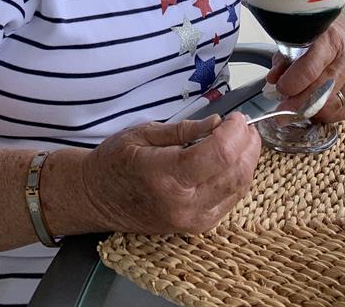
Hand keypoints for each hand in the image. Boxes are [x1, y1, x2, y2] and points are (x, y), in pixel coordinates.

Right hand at [81, 113, 260, 234]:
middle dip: (247, 144)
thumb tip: (217, 123)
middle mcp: (182, 204)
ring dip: (248, 160)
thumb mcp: (144, 132)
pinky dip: (238, 178)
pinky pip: (230, 201)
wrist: (97, 198)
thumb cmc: (115, 161)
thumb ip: (184, 129)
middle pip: (234, 172)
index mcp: (165, 176)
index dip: (235, 132)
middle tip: (243, 124)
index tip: (236, 116)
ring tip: (242, 138)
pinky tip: (233, 160)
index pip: (218, 155)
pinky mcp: (196, 227)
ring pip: (238, 188)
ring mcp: (191, 220)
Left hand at [267, 0, 344, 121]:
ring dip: (310, 111)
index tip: (280, 89)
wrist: (344, 35)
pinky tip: (312, 108)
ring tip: (294, 109)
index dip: (293, 82)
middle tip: (281, 112)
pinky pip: (341, 111)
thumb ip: (284, 60)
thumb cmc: (317, 38)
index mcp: (328, 40)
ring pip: (331, 103)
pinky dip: (323, 114)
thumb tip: (273, 79)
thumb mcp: (297, 40)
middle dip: (298, 103)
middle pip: (321, 89)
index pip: (311, 67)